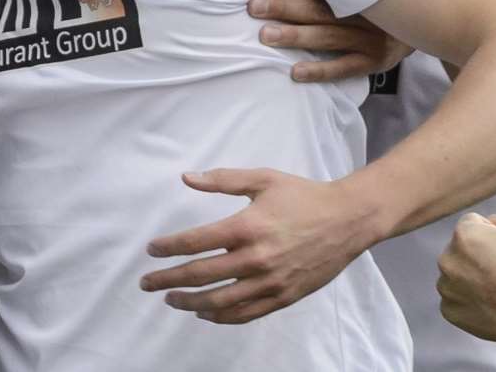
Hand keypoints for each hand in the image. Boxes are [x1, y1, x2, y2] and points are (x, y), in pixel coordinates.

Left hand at [140, 168, 380, 322]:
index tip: (151, 250)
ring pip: (221, 301)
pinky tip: (205, 312)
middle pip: (202, 275)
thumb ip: (222, 179)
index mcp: (248, 226)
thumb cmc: (303, 195)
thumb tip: (186, 177)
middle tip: (147, 283)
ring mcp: (271, 282)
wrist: (348, 220)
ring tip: (171, 299)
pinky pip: (246, 313)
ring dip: (190, 302)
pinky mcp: (284, 296)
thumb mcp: (263, 178)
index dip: (169, 248)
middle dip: (169, 280)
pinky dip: (222, 317)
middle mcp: (257, 258)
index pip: (197, 242)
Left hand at [248, 0, 410, 81]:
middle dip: (284, 7)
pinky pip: (344, 68)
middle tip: (254, 7)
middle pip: (318, 9)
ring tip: (266, 35)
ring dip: (295, 35)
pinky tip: (295, 72)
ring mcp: (371, 38)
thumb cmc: (382, 2)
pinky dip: (319, 70)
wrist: (432, 20)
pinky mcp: (376, 62)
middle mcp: (366, 12)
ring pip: (327, 36)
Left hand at [436, 213, 495, 350]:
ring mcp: (446, 287)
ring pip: (455, 274)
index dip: (491, 234)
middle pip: (459, 250)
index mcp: (464, 235)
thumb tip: (490, 224)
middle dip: (476, 256)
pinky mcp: (449, 310)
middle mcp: (448, 259)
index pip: (471, 224)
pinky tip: (488, 302)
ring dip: (469, 278)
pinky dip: (467, 300)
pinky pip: (454, 298)